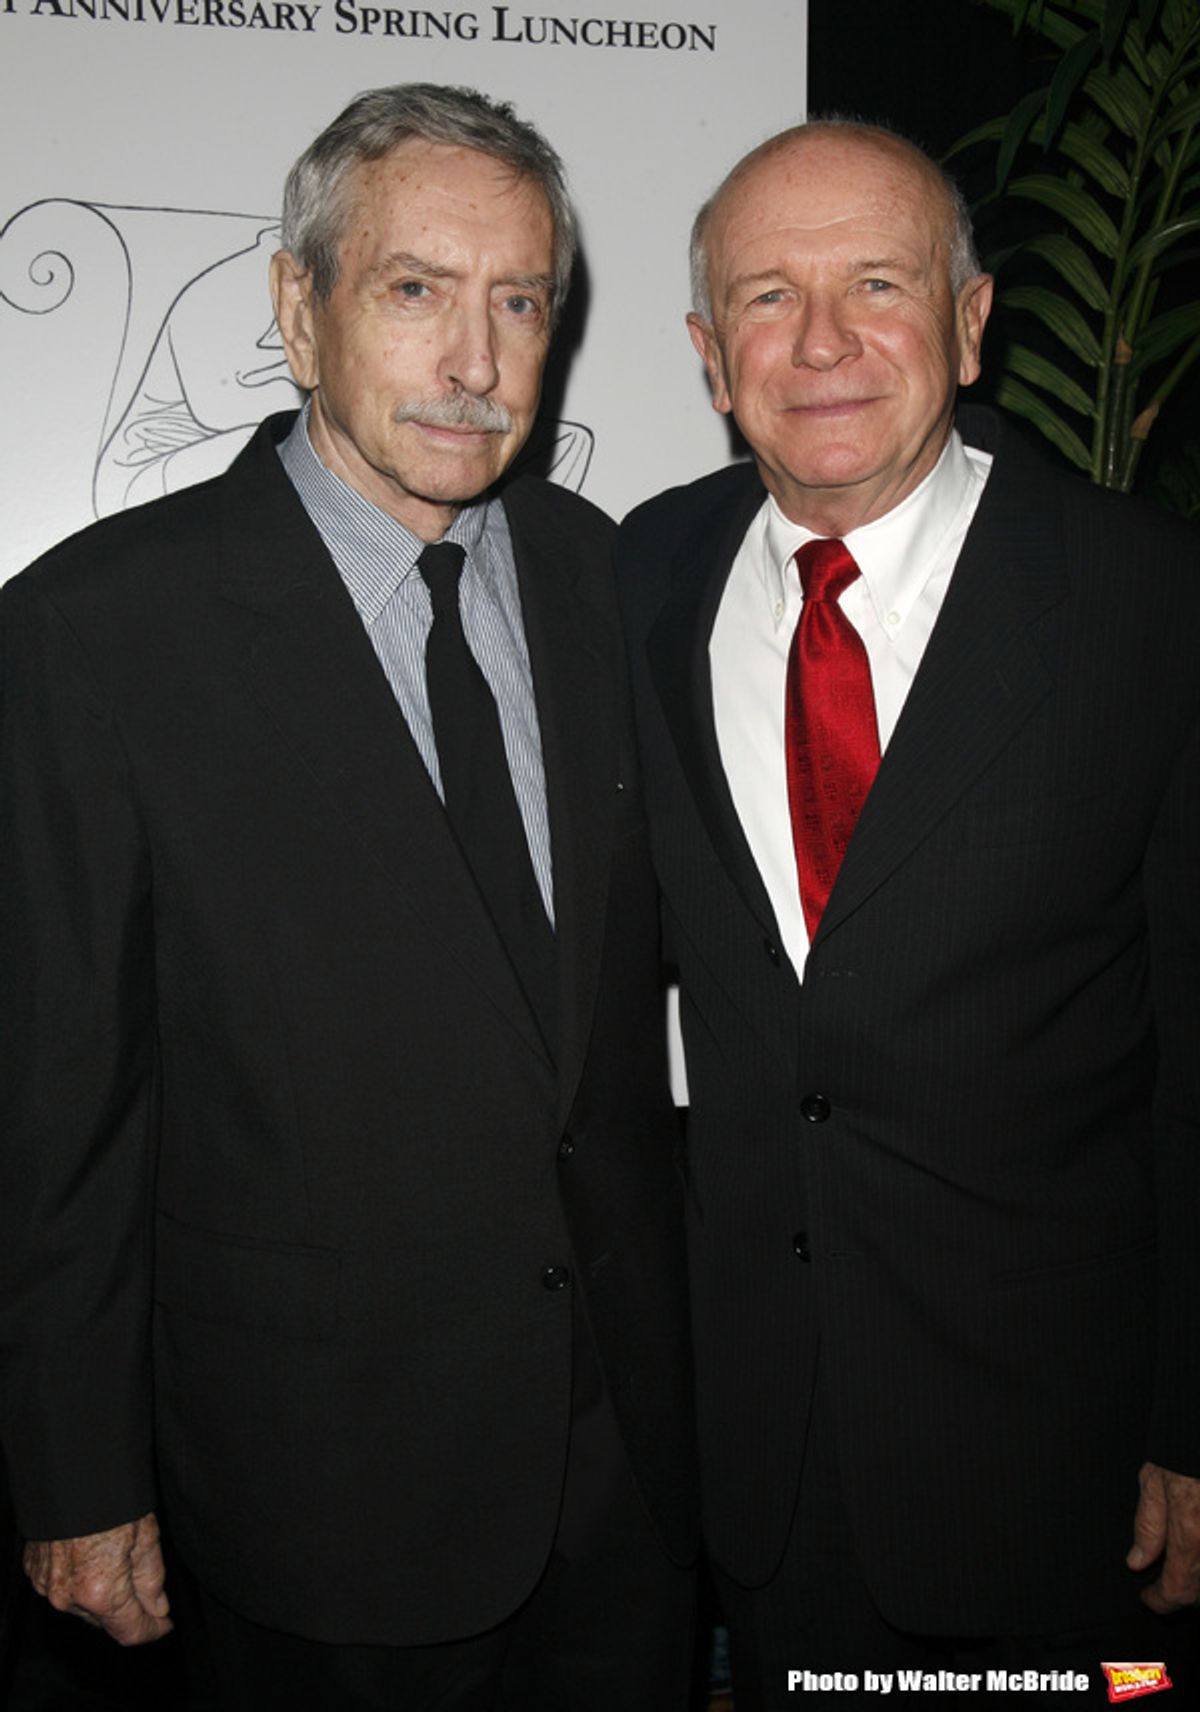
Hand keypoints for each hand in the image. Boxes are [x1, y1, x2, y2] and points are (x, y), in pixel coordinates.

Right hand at [23, 1511, 172, 1644]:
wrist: (71, 1471)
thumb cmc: (111, 1498)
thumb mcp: (146, 1535)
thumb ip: (152, 1579)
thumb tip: (156, 1607)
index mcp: (100, 1592)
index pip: (130, 1632)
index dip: (152, 1630)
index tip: (164, 1624)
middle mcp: (68, 1597)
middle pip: (106, 1619)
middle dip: (128, 1607)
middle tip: (143, 1579)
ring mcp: (47, 1585)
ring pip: (83, 1605)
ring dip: (101, 1594)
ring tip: (115, 1556)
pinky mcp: (34, 1571)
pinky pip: (63, 1587)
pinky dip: (79, 1580)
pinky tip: (91, 1553)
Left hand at [1127, 1461, 1199, 1611]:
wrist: (1199, 1431)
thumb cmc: (1180, 1450)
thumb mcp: (1153, 1481)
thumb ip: (1148, 1525)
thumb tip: (1136, 1562)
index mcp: (1190, 1534)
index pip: (1178, 1589)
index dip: (1161, 1601)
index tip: (1147, 1599)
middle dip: (1180, 1595)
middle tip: (1161, 1588)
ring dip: (1197, 1582)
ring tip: (1179, 1572)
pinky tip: (1195, 1554)